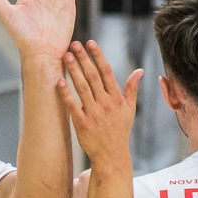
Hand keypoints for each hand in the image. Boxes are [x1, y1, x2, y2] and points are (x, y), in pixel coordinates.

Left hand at [60, 39, 141, 170]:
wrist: (111, 155)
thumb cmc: (120, 131)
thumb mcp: (130, 109)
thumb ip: (132, 89)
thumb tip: (139, 71)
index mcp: (116, 98)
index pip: (107, 72)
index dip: (98, 56)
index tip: (90, 43)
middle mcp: (105, 103)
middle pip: (93, 76)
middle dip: (83, 59)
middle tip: (74, 44)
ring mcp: (93, 113)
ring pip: (82, 87)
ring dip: (73, 71)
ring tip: (66, 56)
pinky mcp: (82, 123)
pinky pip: (72, 105)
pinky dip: (66, 93)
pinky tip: (58, 81)